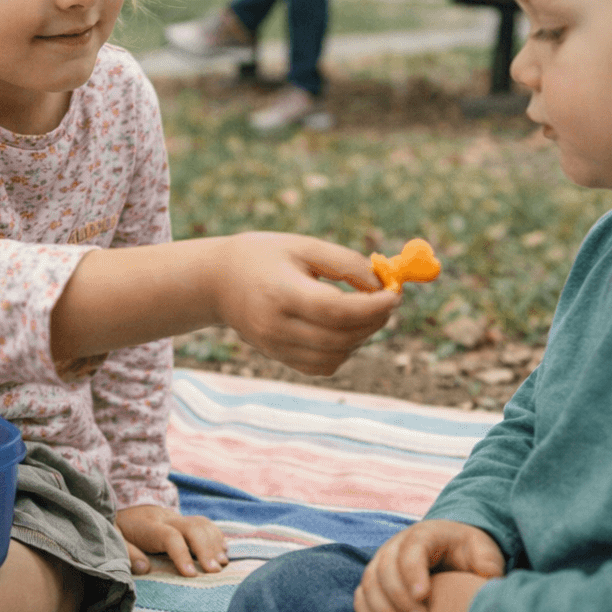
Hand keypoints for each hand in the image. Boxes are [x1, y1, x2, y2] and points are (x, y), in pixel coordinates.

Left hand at [115, 505, 228, 576]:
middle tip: (214, 571)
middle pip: (193, 527)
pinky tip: (223, 551)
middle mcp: (167, 519)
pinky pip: (205, 524)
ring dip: (215, 543)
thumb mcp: (115, 538)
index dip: (182, 555)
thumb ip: (128, 553)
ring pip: (202, 524)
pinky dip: (217, 537)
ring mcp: (177, 518)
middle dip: (206, 549)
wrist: (123, 505)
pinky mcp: (184, 520)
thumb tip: (144, 568)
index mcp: (148, 526)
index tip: (191, 575)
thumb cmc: (120, 528)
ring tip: (222, 564)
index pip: (170, 536)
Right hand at [217, 232, 400, 375]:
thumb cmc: (263, 256)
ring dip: (362, 335)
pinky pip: (324, 365)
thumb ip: (344, 262)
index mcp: (281, 293)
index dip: (372, 307)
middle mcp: (276, 327)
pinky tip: (342, 327)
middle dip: (374, 320)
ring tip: (364, 309)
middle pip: (340, 337)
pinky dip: (344, 349)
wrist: (216, 282)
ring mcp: (276, 348)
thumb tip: (383, 284)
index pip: (336, 311)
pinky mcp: (280, 359)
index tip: (395, 293)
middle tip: (388, 298)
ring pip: (337, 355)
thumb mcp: (302, 245)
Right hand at [354, 520, 503, 611]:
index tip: (423, 597)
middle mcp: (396, 544)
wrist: (451, 552)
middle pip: (386, 568)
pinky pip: (361, 597)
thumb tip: (486, 574)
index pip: (411, 547)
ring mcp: (382, 561)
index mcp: (425, 533)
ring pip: (370, 583)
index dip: (412, 572)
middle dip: (399, 599)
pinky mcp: (375, 580)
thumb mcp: (483, 551)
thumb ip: (487, 561)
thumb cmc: (468, 552)